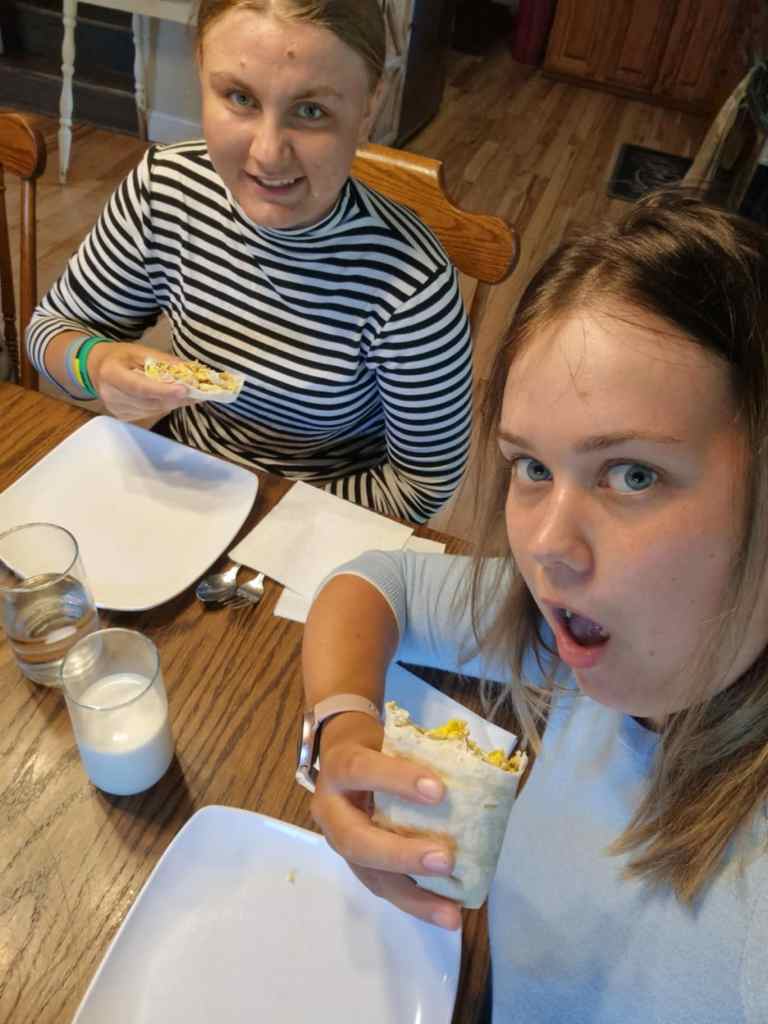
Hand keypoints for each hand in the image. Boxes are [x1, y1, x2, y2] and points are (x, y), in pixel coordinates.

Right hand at [87, 343, 193, 421]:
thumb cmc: (120, 357)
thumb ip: (163, 361)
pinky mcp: (123, 416)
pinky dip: (162, 406)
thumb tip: (189, 370)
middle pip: (149, 402)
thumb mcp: (139, 351)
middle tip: (195, 392)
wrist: (96, 368)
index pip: (140, 387)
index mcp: (111, 373)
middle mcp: (111, 395)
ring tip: (185, 394)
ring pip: (152, 410)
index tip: (184, 390)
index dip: (163, 391)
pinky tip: (168, 398)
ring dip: (171, 403)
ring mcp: (116, 409)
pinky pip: (149, 414)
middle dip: (174, 398)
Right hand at [311, 712, 461, 929]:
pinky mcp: (359, 865)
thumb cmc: (376, 745)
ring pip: (370, 877)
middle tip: (445, 860)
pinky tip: (447, 912)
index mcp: (339, 767)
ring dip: (413, 896)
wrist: (343, 757)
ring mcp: (341, 843)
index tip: (438, 790)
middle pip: (356, 840)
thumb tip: (479, 768)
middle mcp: (331, 810)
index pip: (361, 771)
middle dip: (401, 855)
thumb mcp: (389, 737)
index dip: (397, 780)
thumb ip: (420, 752)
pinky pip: (385, 888)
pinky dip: (417, 902)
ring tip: (450, 912)